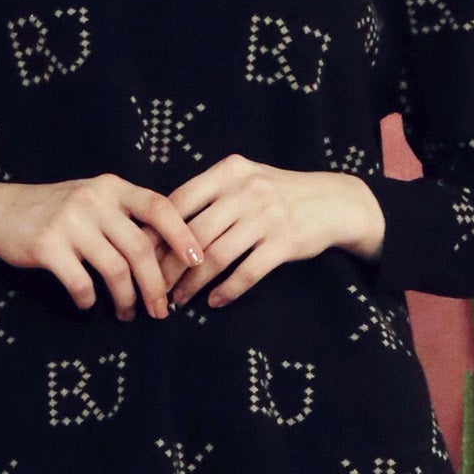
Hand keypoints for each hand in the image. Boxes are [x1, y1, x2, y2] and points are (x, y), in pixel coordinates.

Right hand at [0, 175, 205, 320]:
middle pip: (140, 249)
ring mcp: (69, 222)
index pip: (159, 206)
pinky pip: (81, 282)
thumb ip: (126, 215)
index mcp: (111, 187)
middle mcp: (94, 200)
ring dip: (127, 299)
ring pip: (115, 270)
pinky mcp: (47, 246)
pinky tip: (89, 304)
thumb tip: (171, 248)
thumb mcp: (92, 198)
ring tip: (129, 314)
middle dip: (156, 286)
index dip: (182, 234)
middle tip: (162, 311)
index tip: (196, 260)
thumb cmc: (54, 209)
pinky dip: (89, 299)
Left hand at [141, 155, 385, 308]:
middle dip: (167, 265)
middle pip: (192, 234)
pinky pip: (247, 272)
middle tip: (152, 287)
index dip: (156, 231)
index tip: (140, 255)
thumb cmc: (278, 193)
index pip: (179, 201)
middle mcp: (246, 190)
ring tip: (178, 300)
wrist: (334, 201)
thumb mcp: (245, 179)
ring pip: (216, 256)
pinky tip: (214, 302)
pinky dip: (227, 290)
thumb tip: (160, 225)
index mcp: (230, 171)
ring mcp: (267, 216)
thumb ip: (210, 194)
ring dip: (192, 283)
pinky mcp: (285, 243)